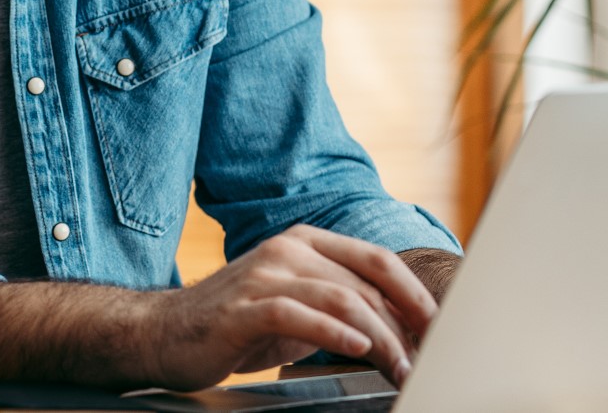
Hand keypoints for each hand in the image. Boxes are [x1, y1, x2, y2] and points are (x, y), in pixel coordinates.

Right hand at [145, 224, 438, 389]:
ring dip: (380, 336)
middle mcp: (287, 249)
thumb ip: (340, 308)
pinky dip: (334, 332)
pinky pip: (299, 313)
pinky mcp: (244, 305)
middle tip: (425, 359)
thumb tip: (400, 331)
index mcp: (304, 242)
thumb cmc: (237, 323)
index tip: (440, 328)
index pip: (375, 259)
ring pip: (340, 297)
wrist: (167, 332)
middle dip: (404, 325)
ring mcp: (264, 273)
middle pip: (364, 283)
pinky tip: (358, 349)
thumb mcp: (297, 309)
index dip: (414, 293)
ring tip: (400, 366)